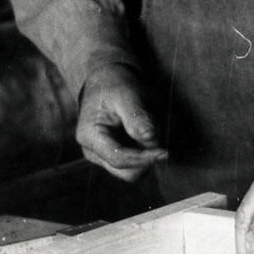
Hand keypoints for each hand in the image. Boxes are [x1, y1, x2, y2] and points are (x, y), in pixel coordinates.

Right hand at [76, 63, 166, 181]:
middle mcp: (92, 151)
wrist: (106, 81)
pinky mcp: (113, 155)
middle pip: (127, 172)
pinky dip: (146, 151)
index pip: (119, 159)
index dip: (144, 158)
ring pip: (133, 170)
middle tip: (160, 135)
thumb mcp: (127, 95)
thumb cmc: (115, 86)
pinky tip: (148, 131)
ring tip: (152, 127)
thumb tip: (149, 137)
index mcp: (89, 136)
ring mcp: (102, 156)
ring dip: (148, 154)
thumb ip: (136, 117)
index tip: (165, 152)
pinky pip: (135, 162)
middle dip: (147, 157)